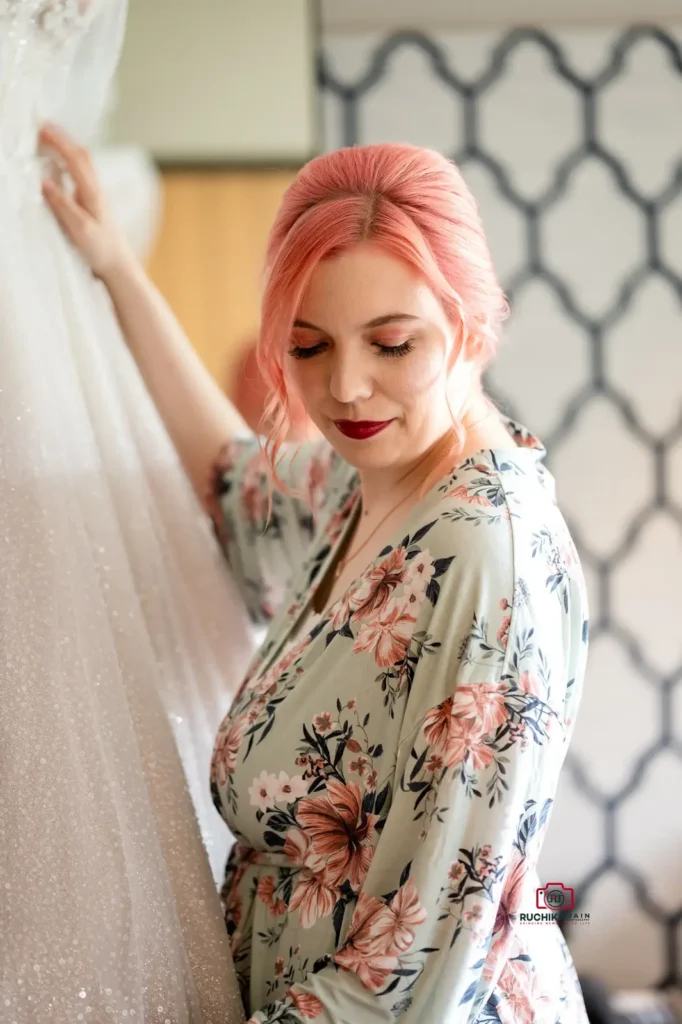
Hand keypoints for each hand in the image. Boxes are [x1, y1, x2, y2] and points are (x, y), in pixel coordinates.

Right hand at [40, 123, 136, 280]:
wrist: (118, 265)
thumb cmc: (101, 250)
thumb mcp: (80, 230)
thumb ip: (63, 206)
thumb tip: (44, 183)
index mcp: (93, 194)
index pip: (76, 160)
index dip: (59, 142)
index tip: (42, 129)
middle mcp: (96, 190)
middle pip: (82, 155)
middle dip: (63, 137)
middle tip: (42, 125)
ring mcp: (96, 195)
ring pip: (83, 162)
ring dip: (66, 146)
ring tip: (49, 136)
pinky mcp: (93, 202)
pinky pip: (81, 173)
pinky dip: (69, 160)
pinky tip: (60, 161)